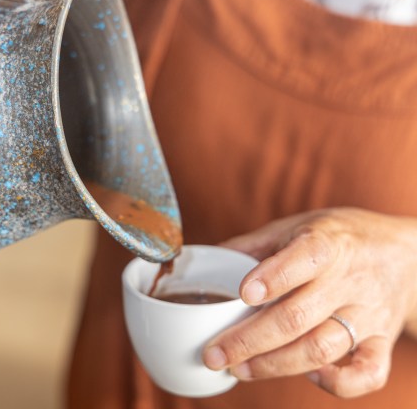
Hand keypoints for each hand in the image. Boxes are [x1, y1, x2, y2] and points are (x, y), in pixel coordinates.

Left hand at [202, 208, 416, 397]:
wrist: (402, 253)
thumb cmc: (337, 237)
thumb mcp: (297, 225)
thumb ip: (255, 244)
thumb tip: (210, 257)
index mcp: (328, 243)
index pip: (304, 258)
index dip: (273, 277)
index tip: (242, 294)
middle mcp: (349, 280)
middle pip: (298, 316)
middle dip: (249, 340)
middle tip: (214, 355)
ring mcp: (368, 314)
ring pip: (321, 348)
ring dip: (274, 364)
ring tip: (238, 369)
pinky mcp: (382, 341)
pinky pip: (366, 374)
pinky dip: (335, 383)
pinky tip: (305, 375)